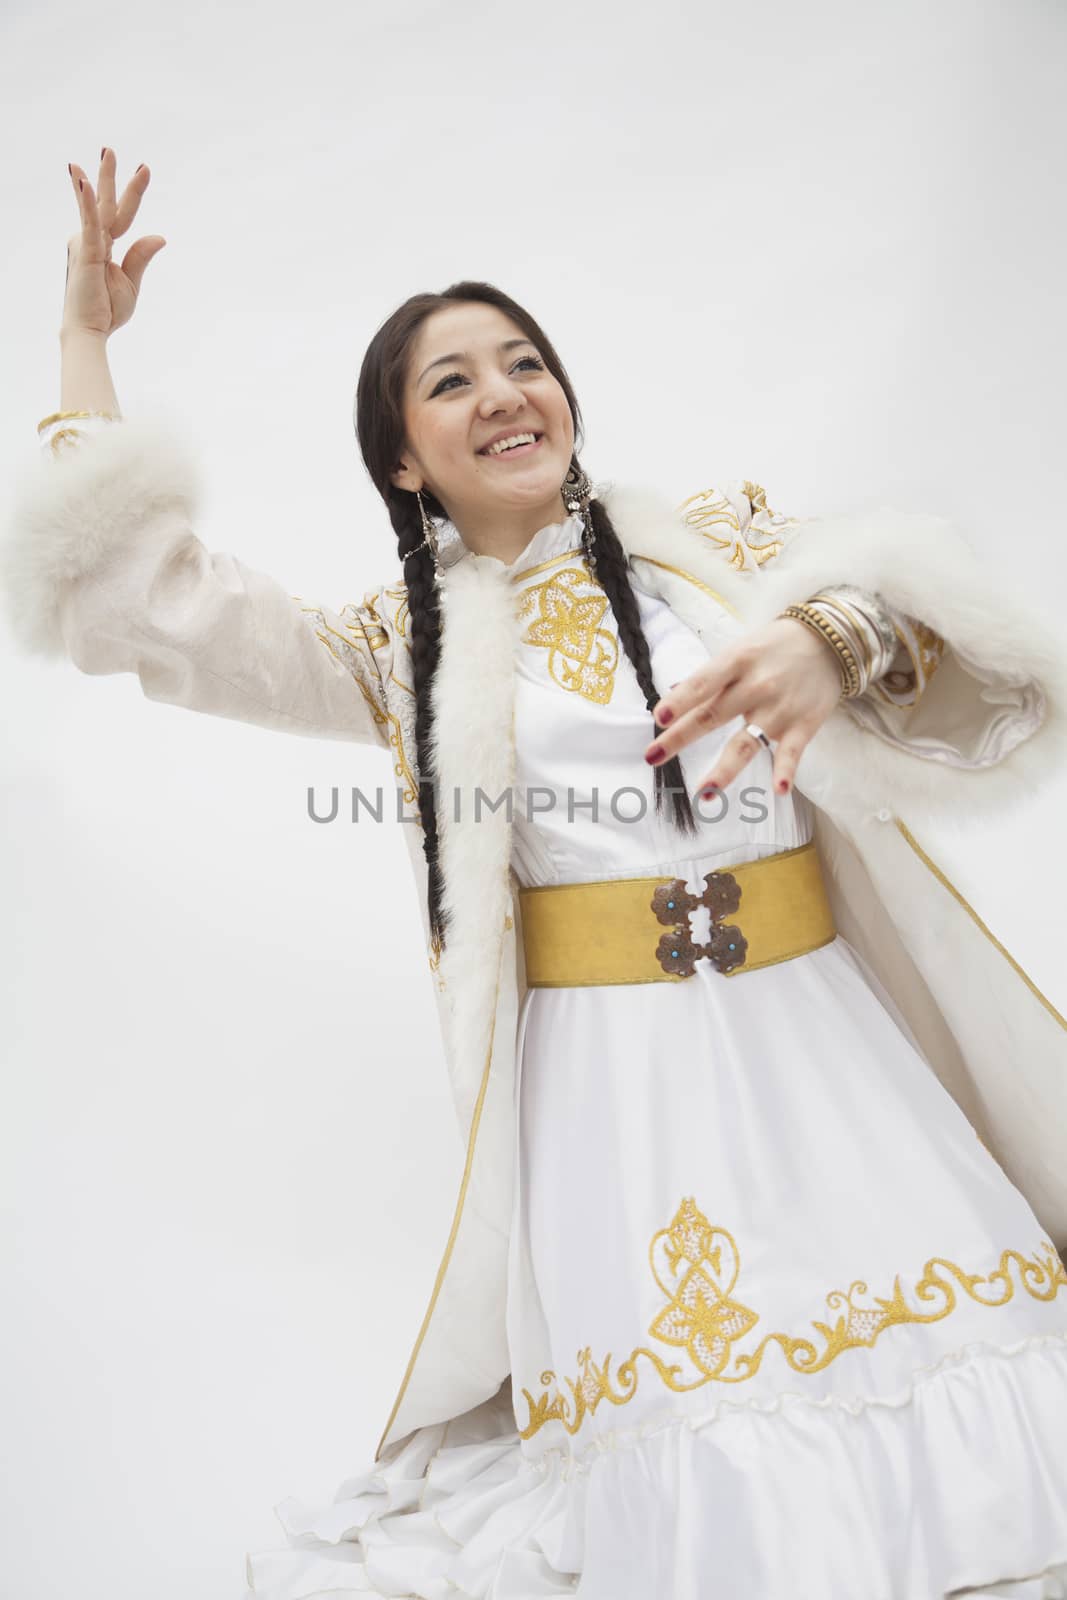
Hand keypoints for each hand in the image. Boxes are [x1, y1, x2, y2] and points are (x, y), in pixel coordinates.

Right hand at [61, 148, 165, 338]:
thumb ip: (141, 256)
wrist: (91, 331)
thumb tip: (160, 236)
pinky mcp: (87, 253)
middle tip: (112, 150)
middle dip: (111, 176)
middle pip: (108, 203)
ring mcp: (88, 244)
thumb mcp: (130, 282)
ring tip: (105, 154)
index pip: (121, 215)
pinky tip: (85, 182)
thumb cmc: (107, 310)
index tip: (143, 169)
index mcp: (104, 246)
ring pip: (99, 207)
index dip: (132, 193)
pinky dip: (88, 203)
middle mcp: (93, 240)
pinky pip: (90, 223)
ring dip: (100, 179)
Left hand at [644, 618, 843, 797]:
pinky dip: (786, 771)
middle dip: (680, 738)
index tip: (659, 717)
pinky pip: (791, 753)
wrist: (829, 642)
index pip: (703, 683)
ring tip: (704, 792)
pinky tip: (779, 790)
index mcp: (737, 661)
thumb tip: (673, 697)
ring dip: (725, 770)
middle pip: (713, 715)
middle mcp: (756, 686)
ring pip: (746, 743)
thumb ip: (710, 677)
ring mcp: (779, 709)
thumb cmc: (774, 648)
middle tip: (652, 756)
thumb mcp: (740, 651)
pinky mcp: (802, 726)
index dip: (681, 700)